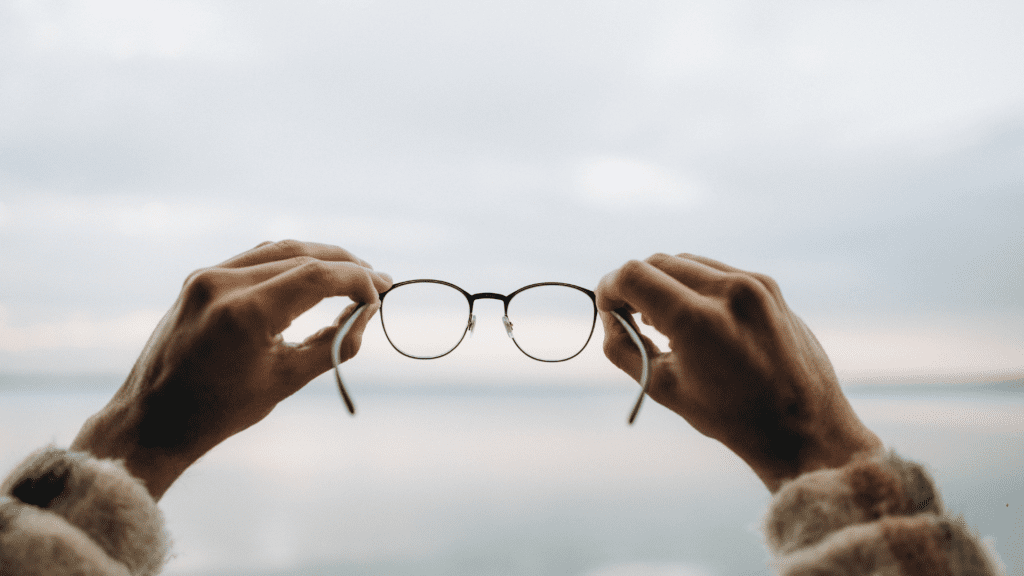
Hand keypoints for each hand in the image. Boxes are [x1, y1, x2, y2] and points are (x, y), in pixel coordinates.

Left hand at [71, 240, 391, 498]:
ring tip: (352, 275)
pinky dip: (290, 260)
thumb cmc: (220, 410)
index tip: (382, 292)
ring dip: (321, 258)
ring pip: (280, 249)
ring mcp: (206, 276)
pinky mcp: (199, 278)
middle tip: (377, 281)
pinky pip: (256, 257)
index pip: (317, 275)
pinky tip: (313, 274)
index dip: (357, 280)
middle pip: (302, 254)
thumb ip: (334, 344)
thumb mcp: (286, 381)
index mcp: (244, 313)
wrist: (152, 419)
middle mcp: (221, 283)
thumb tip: (367, 314)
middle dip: (346, 266)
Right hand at [596, 253, 881, 491]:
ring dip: (664, 283)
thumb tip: (610, 317)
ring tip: (663, 322)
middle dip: (635, 286)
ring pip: (685, 262)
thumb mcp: (662, 387)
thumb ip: (623, 347)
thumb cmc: (731, 417)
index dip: (610, 290)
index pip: (632, 275)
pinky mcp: (769, 285)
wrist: (805, 427)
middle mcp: (728, 290)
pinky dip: (693, 286)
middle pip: (657, 262)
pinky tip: (696, 319)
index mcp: (698, 319)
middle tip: (630, 318)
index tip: (609, 311)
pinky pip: (715, 270)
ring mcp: (753, 283)